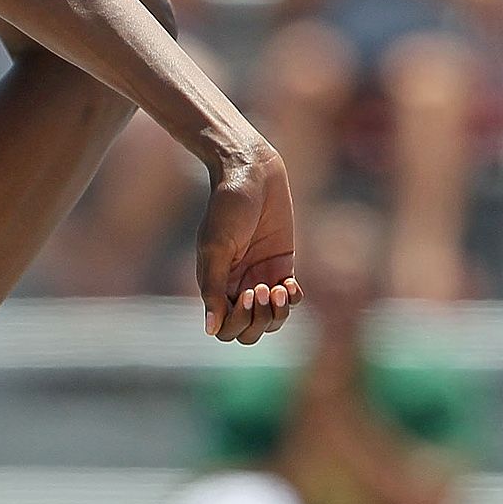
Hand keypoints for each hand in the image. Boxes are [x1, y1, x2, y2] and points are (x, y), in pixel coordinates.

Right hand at [195, 143, 300, 343]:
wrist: (252, 173)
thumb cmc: (228, 206)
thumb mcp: (216, 248)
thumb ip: (212, 289)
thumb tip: (210, 330)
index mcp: (214, 284)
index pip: (225, 328)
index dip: (237, 321)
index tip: (246, 291)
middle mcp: (235, 286)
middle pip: (248, 330)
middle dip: (258, 320)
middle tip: (262, 288)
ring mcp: (259, 277)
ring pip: (270, 320)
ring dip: (277, 313)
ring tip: (279, 287)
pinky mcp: (281, 266)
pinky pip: (290, 300)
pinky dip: (292, 299)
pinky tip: (290, 282)